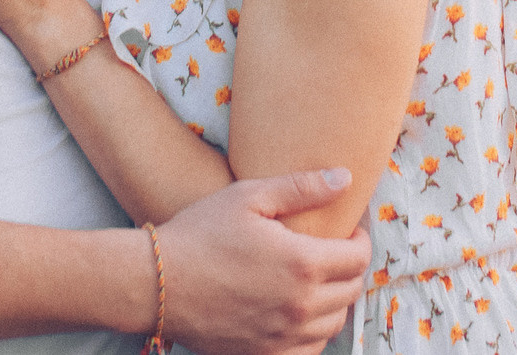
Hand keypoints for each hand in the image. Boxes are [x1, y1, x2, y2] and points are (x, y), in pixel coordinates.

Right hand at [154, 171, 368, 354]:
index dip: (360, 241)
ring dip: (334, 301)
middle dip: (350, 269)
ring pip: (333, 324)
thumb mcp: (248, 197)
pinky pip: (308, 351)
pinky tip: (298, 314)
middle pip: (351, 292)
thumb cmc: (199, 233)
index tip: (349, 232)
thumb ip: (302, 188)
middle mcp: (299, 306)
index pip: (358, 258)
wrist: (156, 283)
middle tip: (335, 252)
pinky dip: (313, 334)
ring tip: (317, 281)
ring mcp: (282, 337)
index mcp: (302, 264)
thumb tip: (345, 179)